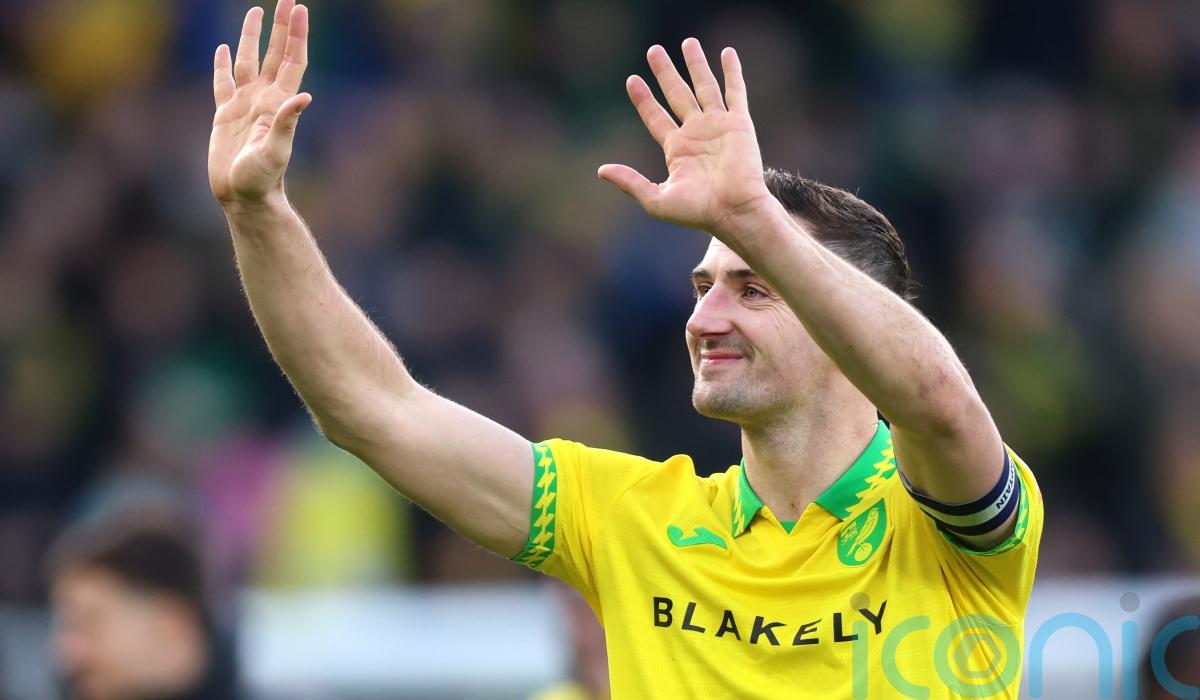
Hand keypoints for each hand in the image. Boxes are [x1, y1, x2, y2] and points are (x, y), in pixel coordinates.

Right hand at [209, 0, 310, 207]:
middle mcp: (264, 99)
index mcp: (278, 103)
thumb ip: (287, 122)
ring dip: (253, 37)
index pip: (292, 60)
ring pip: (249, 61)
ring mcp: (244, 105)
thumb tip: (304, 96)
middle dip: (281, 27)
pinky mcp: (225, 115)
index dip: (296, 35)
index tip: (299, 8)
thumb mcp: (276, 150)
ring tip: (257, 12)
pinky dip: (223, 64)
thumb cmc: (262, 178)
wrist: (243, 196)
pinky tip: (224, 49)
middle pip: (275, 54)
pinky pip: (223, 82)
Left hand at [598, 39, 774, 238]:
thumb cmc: (698, 212)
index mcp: (677, 150)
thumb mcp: (656, 199)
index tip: (632, 80)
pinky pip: (735, 92)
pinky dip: (732, 72)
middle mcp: (697, 134)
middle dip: (665, 73)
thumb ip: (630, 182)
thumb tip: (601, 170)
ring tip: (687, 42)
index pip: (656, 117)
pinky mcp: (739, 123)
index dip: (643, 99)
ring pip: (704, 87)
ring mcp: (718, 126)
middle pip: (677, 94)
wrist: (734, 211)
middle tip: (653, 50)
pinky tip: (727, 53)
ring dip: (696, 64)